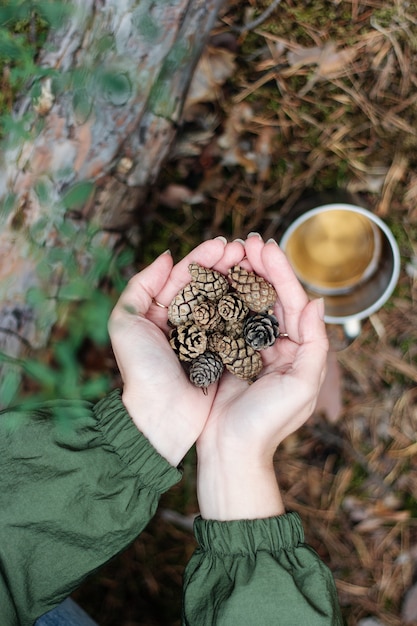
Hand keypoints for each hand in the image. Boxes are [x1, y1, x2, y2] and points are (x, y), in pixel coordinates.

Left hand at [108, 238, 244, 466]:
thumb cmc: (141, 370)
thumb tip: (167, 256)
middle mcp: (188, 322)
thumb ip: (140, 285)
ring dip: (241, 281)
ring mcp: (209, 338)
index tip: (223, 244)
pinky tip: (261, 294)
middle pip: (211, 285)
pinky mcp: (227, 354)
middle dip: (227, 264)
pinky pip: (240, 326)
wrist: (161, 417)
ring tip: (256, 264)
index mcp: (164, 312)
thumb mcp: (125, 323)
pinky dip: (250, 309)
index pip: (187, 277)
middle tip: (245, 249)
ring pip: (228, 302)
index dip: (204, 258)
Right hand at [196, 234, 328, 519]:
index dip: (280, 273)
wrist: (230, 450)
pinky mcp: (225, 352)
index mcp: (297, 350)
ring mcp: (249, 347)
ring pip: (247, 303)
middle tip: (248, 240)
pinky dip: (222, 297)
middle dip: (260, 268)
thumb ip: (315, 343)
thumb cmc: (268, 423)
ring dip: (241, 277)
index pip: (292, 302)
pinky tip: (214, 279)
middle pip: (269, 297)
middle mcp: (275, 345)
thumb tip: (318, 303)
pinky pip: (226, 318)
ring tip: (232, 251)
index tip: (266, 247)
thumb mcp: (302, 385)